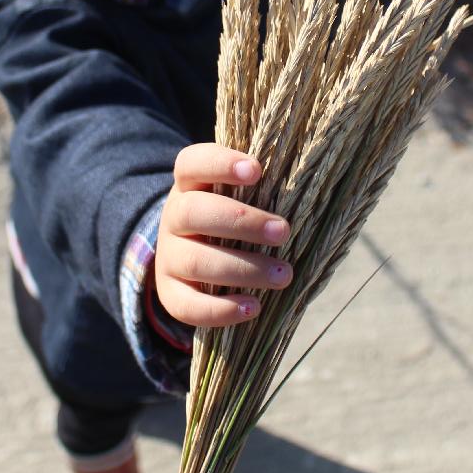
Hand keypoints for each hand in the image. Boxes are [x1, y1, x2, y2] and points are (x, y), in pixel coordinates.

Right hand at [155, 144, 291, 326]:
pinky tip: (253, 307)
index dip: (220, 164)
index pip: (192, 163)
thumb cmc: (228, 218)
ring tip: (284, 275)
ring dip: (244, 269)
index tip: (256, 170)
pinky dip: (221, 310)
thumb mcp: (234, 196)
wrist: (189, 256)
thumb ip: (259, 190)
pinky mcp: (170, 293)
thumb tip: (305, 190)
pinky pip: (187, 305)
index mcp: (189, 184)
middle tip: (283, 232)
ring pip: (195, 261)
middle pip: (193, 212)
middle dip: (241, 222)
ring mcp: (168, 256)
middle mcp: (172, 217)